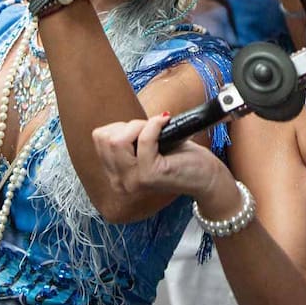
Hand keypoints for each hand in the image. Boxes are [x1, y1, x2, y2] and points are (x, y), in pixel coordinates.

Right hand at [92, 113, 231, 203]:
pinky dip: (155, 125)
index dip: (118, 127)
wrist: (206, 178)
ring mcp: (133, 180)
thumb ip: (129, 140)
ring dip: (139, 126)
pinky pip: (144, 140)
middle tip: (149, 127)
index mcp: (116, 174)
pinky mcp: (150, 175)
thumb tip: (123, 125)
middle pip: (105, 139)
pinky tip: (166, 122)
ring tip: (156, 128)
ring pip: (118, 141)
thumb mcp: (147, 148)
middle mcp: (120, 182)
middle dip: (128, 125)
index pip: (99, 139)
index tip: (138, 129)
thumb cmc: (180, 158)